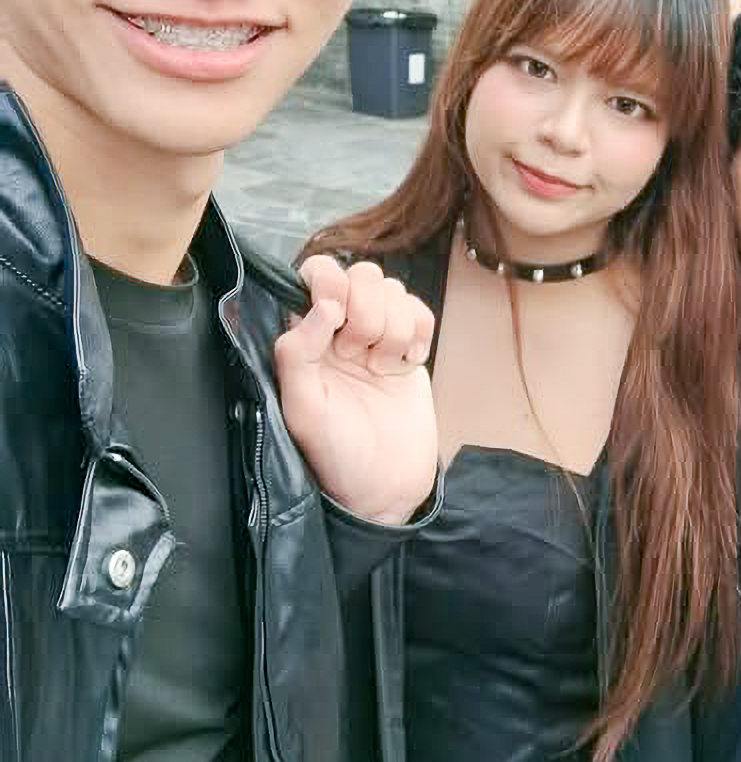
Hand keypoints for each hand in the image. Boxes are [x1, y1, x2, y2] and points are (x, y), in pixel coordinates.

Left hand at [274, 255, 438, 524]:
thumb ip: (298, 352)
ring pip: (395, 292)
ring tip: (382, 368)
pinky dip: (418, 334)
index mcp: (308, 336)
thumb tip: (323, 305)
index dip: (330, 281)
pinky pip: (422, 312)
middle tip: (358, 354)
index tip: (335, 313)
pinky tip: (406, 366)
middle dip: (366, 310)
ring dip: (393, 328)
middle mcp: (342, 328)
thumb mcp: (303, 409)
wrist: (385, 487)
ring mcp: (380, 337)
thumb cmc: (335, 453)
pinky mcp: (413, 348)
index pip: (317, 274)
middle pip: (363, 275)